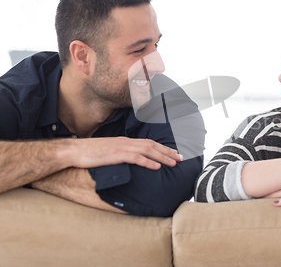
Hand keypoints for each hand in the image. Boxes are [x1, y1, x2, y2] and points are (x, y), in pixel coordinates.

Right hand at [67, 137, 182, 169]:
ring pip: (148, 151)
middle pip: (152, 145)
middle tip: (181, 158)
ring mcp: (121, 148)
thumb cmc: (88, 154)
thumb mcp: (108, 153)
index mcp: (124, 141)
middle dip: (168, 152)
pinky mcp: (115, 155)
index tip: (173, 153)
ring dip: (163, 157)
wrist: (72, 151)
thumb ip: (120, 155)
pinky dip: (148, 162)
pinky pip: (136, 158)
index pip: (148, 143)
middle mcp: (125, 142)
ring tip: (174, 163)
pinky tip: (157, 167)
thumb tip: (129, 162)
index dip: (162, 148)